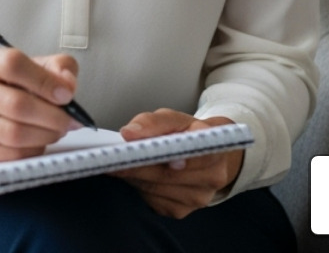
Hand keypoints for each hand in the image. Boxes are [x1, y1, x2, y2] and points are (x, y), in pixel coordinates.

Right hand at [0, 48, 78, 162]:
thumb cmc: (5, 87)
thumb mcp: (30, 67)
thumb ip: (57, 67)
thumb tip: (67, 86)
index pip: (13, 64)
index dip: (45, 81)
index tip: (66, 94)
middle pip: (17, 104)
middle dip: (53, 115)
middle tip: (69, 120)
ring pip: (14, 133)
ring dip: (46, 134)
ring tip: (56, 130)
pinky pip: (11, 155)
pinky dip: (33, 150)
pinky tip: (38, 141)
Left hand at [111, 110, 243, 217]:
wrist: (205, 154)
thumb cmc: (187, 132)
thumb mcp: (174, 118)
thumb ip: (153, 122)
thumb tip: (129, 134)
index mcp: (217, 148)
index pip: (198, 154)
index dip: (175, 156)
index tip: (152, 152)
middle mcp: (213, 177)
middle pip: (168, 175)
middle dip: (137, 164)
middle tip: (111, 156)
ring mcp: (198, 198)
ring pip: (156, 188)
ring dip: (133, 175)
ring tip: (116, 161)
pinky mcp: (181, 211)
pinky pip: (152, 200)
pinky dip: (138, 186)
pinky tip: (133, 174)